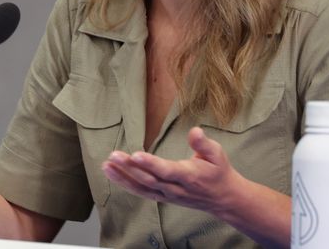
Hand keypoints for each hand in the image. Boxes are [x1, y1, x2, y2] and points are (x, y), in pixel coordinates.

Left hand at [101, 127, 240, 215]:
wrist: (222, 198)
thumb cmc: (218, 172)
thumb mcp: (217, 154)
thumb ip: (203, 144)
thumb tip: (195, 131)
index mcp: (188, 176)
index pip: (166, 170)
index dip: (150, 164)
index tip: (135, 155)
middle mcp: (175, 188)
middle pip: (149, 179)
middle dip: (130, 167)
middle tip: (113, 155)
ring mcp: (167, 195)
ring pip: (141, 187)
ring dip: (123, 177)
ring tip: (106, 166)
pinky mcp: (162, 197)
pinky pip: (141, 192)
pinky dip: (126, 184)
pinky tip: (113, 174)